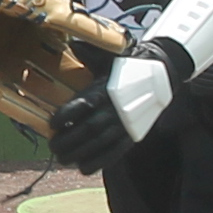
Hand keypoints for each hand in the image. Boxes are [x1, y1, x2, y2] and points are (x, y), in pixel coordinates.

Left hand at [47, 47, 171, 174]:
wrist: (161, 76)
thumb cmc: (128, 67)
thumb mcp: (109, 57)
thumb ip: (90, 53)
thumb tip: (73, 44)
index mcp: (106, 90)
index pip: (82, 105)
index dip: (65, 116)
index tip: (51, 124)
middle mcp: (115, 109)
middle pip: (88, 129)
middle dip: (68, 141)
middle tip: (53, 146)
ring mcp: (125, 124)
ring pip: (100, 144)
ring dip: (79, 154)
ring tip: (63, 159)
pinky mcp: (133, 136)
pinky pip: (115, 152)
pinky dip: (99, 162)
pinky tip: (84, 168)